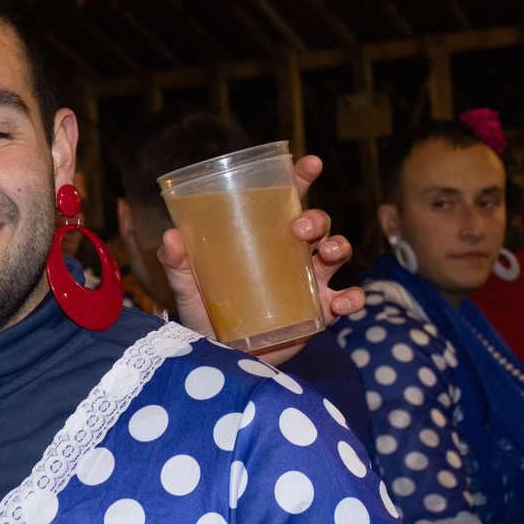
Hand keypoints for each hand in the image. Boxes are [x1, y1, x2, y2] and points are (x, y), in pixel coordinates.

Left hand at [159, 155, 365, 364]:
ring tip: (325, 254)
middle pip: (317, 224)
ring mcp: (309, 283)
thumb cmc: (205, 315)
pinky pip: (346, 300)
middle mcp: (292, 256)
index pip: (286, 200)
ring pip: (336, 253)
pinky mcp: (318, 313)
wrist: (220, 358)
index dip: (301, 178)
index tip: (309, 164)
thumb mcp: (188, 287)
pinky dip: (352, 298)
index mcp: (264, 238)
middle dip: (316, 219)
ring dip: (338, 247)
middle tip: (299, 229)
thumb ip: (177, 263)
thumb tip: (170, 236)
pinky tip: (343, 302)